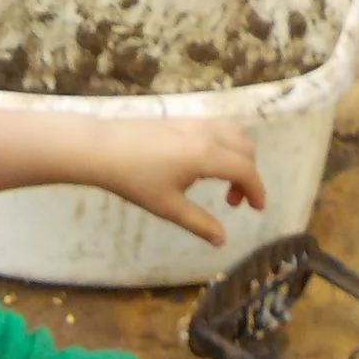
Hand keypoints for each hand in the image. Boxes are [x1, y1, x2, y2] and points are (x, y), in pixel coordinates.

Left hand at [99, 118, 263, 245]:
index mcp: (207, 155)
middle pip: (246, 150)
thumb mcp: (167, 206)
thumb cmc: (133, 179)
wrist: (101, 148)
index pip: (246, 171)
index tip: (257, 209)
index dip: (257, 191)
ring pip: (236, 133)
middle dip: (248, 176)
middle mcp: (208, 133)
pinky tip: (203, 165)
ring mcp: (196, 122)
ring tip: (222, 181)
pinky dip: (226, 144)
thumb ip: (198, 222)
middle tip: (232, 202)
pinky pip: (219, 128)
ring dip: (239, 156)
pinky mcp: (185, 119)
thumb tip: (222, 240)